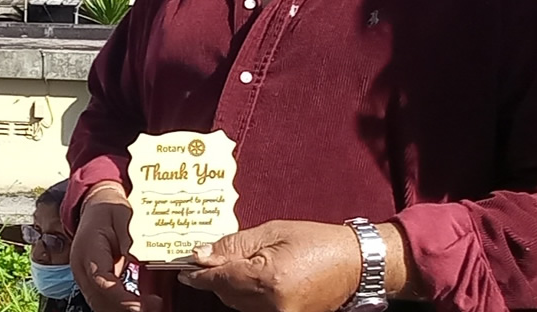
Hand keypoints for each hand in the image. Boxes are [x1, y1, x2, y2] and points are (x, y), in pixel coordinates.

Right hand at [71, 184, 159, 311]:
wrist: (96, 206)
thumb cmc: (110, 210)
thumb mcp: (124, 216)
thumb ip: (130, 239)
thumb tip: (140, 260)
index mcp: (88, 250)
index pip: (101, 282)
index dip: (121, 299)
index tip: (141, 306)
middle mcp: (82, 269)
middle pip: (100, 300)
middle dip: (126, 308)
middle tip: (155, 306)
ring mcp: (85, 278)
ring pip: (101, 304)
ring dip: (124, 309)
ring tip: (152, 306)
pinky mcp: (93, 283)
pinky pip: (104, 301)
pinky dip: (121, 306)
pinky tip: (142, 305)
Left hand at [178, 220, 362, 311]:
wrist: (353, 264)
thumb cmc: (316, 242)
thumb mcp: (271, 232)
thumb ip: (233, 245)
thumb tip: (201, 254)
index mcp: (269, 280)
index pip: (220, 279)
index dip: (198, 274)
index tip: (182, 267)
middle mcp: (273, 305)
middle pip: (226, 295)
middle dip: (213, 278)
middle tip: (201, 260)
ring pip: (237, 305)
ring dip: (227, 287)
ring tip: (225, 267)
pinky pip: (253, 310)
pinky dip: (243, 296)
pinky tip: (243, 279)